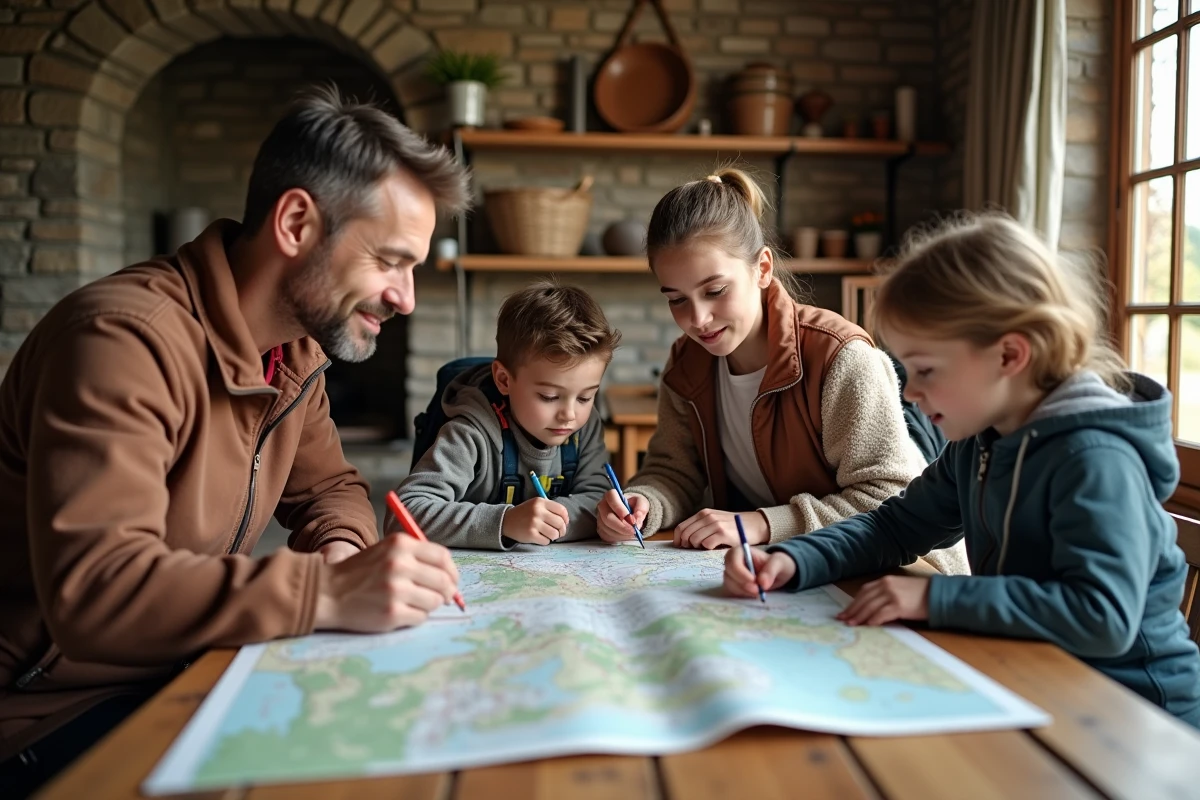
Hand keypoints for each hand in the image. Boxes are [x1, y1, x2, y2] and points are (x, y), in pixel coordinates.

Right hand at [314, 534, 459, 631]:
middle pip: (444, 581)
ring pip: (435, 601)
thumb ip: (417, 557)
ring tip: (414, 602)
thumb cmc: (360, 572)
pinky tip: (402, 612)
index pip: (443, 557)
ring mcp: (396, 590)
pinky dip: (417, 617)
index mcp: (400, 545)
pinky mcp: (392, 613)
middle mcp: (400, 565)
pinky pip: (421, 617)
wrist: (327, 592)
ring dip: (430, 605)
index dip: (452, 571)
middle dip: (447, 591)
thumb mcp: (387, 550)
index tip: (452, 580)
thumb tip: (450, 576)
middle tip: (442, 597)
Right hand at [503, 498, 568, 544]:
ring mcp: (534, 523)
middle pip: (560, 523)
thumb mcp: (536, 505)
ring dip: (554, 536)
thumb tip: (566, 521)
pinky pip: (546, 541)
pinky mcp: (530, 534)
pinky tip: (540, 537)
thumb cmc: (525, 514)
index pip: (562, 510)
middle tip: (559, 533)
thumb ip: (550, 509)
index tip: (564, 523)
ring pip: (554, 534)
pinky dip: (545, 541)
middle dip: (562, 530)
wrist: (506, 521)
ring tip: (549, 535)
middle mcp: (537, 511)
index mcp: (540, 502)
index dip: (566, 518)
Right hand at [596, 490, 647, 542]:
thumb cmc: (634, 505)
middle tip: (634, 531)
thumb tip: (637, 518)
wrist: (630, 512)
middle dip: (621, 526)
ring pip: (607, 529)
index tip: (630, 518)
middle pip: (607, 517)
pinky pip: (608, 536)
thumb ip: (641, 508)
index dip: (619, 508)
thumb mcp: (642, 502)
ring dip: (622, 533)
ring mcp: (600, 519)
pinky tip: (627, 535)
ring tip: (632, 533)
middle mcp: (602, 506)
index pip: (611, 498)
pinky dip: (619, 538)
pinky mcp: (601, 530)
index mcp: (611, 495)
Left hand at [675, 509, 767, 549]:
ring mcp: (715, 524)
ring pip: (694, 540)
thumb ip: (700, 527)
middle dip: (687, 545)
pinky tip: (716, 547)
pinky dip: (708, 549)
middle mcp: (708, 517)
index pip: (681, 527)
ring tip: (708, 547)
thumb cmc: (733, 526)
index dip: (678, 539)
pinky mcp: (723, 533)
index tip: (681, 547)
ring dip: (698, 547)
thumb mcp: (715, 521)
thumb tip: (682, 540)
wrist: (754, 525)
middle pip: (685, 535)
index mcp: (703, 513)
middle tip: (696, 549)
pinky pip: (706, 544)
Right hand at [723, 546, 795, 596]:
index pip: (732, 561)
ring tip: (758, 592)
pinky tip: (754, 594)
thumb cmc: (778, 564)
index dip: (740, 572)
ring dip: (743, 591)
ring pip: (729, 584)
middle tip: (758, 590)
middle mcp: (733, 562)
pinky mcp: (734, 585)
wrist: (779, 573)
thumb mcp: (779, 563)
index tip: (754, 581)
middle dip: (742, 584)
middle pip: (728, 574)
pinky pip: (732, 592)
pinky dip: (743, 595)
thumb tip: (762, 583)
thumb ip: (771, 570)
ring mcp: (732, 574)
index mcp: (741, 551)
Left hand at [836, 576, 929, 625]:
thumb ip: (886, 594)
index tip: (845, 611)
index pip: (864, 591)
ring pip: (870, 606)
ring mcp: (893, 595)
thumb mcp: (900, 589)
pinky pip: (881, 614)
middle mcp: (887, 585)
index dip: (854, 602)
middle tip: (842, 619)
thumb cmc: (921, 594)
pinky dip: (873, 619)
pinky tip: (867, 625)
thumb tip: (870, 608)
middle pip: (864, 599)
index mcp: (886, 581)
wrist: (939, 594)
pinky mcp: (899, 605)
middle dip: (852, 610)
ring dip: (859, 616)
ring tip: (851, 624)